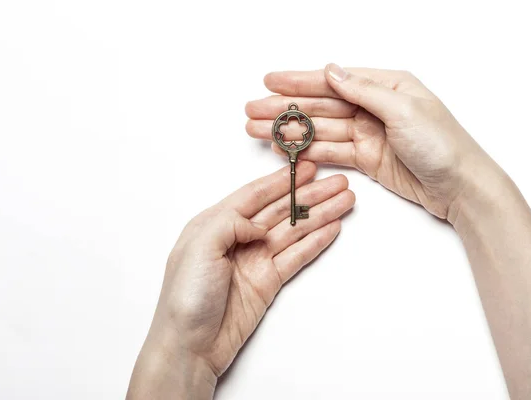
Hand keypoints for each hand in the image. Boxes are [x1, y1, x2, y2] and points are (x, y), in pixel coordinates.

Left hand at [127, 162, 354, 398]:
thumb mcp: (198, 247)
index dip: (282, 181)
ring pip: (293, 231)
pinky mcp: (268, 282)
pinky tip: (332, 228)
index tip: (306, 168)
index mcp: (215, 224)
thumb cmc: (185, 296)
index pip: (254, 195)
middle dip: (309, 195)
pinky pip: (296, 256)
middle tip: (338, 183)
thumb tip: (259, 224)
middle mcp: (237, 238)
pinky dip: (315, 242)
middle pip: (280, 210)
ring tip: (345, 201)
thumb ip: (230, 222)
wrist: (190, 346)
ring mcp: (255, 260)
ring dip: (319, 216)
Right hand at [246, 64, 491, 218]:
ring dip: (290, 131)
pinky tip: (285, 149)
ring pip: (321, 130)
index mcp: (386, 86)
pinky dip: (308, 151)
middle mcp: (375, 107)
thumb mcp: (404, 110)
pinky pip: (332, 152)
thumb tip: (331, 70)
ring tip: (257, 130)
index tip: (270, 81)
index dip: (299, 81)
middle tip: (252, 110)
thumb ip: (364, 91)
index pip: (334, 80)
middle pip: (321, 105)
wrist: (461, 187)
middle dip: (285, 108)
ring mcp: (369, 134)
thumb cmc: (442, 144)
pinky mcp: (367, 159)